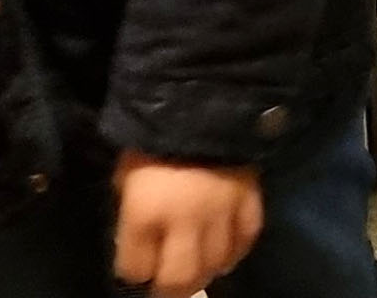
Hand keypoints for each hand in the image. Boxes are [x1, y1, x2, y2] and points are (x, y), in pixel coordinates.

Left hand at [114, 152, 263, 297]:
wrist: (204, 97)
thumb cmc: (155, 137)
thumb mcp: (127, 173)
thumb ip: (132, 209)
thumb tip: (137, 238)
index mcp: (145, 211)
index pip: (134, 267)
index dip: (133, 269)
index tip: (135, 264)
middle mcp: (184, 221)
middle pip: (178, 279)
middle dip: (168, 289)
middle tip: (167, 286)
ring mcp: (221, 213)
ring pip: (214, 264)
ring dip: (203, 273)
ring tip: (197, 270)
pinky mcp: (249, 200)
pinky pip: (246, 239)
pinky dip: (236, 253)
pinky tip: (227, 256)